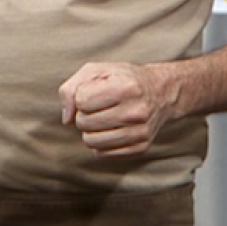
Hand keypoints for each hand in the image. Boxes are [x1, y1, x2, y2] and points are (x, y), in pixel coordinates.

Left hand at [59, 61, 176, 157]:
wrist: (160, 92)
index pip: (81, 101)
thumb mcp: (95, 71)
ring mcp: (140, 132)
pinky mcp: (140, 147)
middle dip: (83, 114)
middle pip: (84, 123)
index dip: (81, 97)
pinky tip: (110, 130)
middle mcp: (135, 111)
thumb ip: (71, 89)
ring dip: (90, 131)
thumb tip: (66, 120)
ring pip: (91, 142)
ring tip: (101, 119)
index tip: (93, 92)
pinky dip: (100, 143)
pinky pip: (103, 154)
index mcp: (124, 87)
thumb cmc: (121, 79)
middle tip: (97, 107)